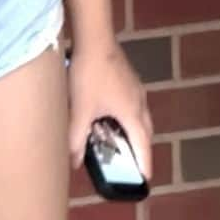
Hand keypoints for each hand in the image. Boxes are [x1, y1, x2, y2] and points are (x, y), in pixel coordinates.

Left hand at [68, 40, 153, 180]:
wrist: (94, 40)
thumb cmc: (89, 76)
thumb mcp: (80, 111)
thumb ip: (76, 139)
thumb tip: (73, 162)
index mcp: (131, 113)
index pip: (143, 145)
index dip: (144, 163)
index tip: (145, 179)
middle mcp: (139, 101)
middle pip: (146, 131)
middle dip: (142, 149)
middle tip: (134, 163)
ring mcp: (136, 87)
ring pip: (141, 116)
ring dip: (136, 131)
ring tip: (123, 142)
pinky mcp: (129, 78)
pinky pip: (135, 104)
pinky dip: (130, 117)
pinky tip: (113, 115)